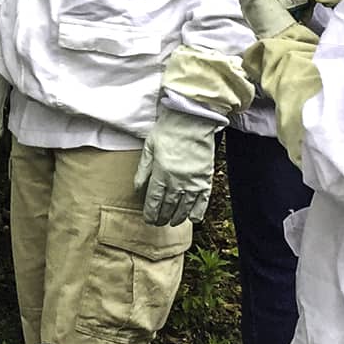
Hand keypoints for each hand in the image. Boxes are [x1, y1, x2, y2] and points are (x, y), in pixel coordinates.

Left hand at [134, 105, 217, 225]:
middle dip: (162, 217)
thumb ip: (143, 170)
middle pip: (168, 206)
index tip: (148, 220)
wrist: (192, 120)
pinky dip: (197, 211)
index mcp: (161, 173)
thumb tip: (137, 189)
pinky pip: (203, 201)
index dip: (151, 213)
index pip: (154, 200)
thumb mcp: (149, 147)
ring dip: (178, 217)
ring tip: (172, 222)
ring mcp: (193, 181)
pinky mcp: (206, 178)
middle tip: (158, 223)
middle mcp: (178, 181)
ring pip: (184, 207)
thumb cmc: (168, 130)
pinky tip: (192, 218)